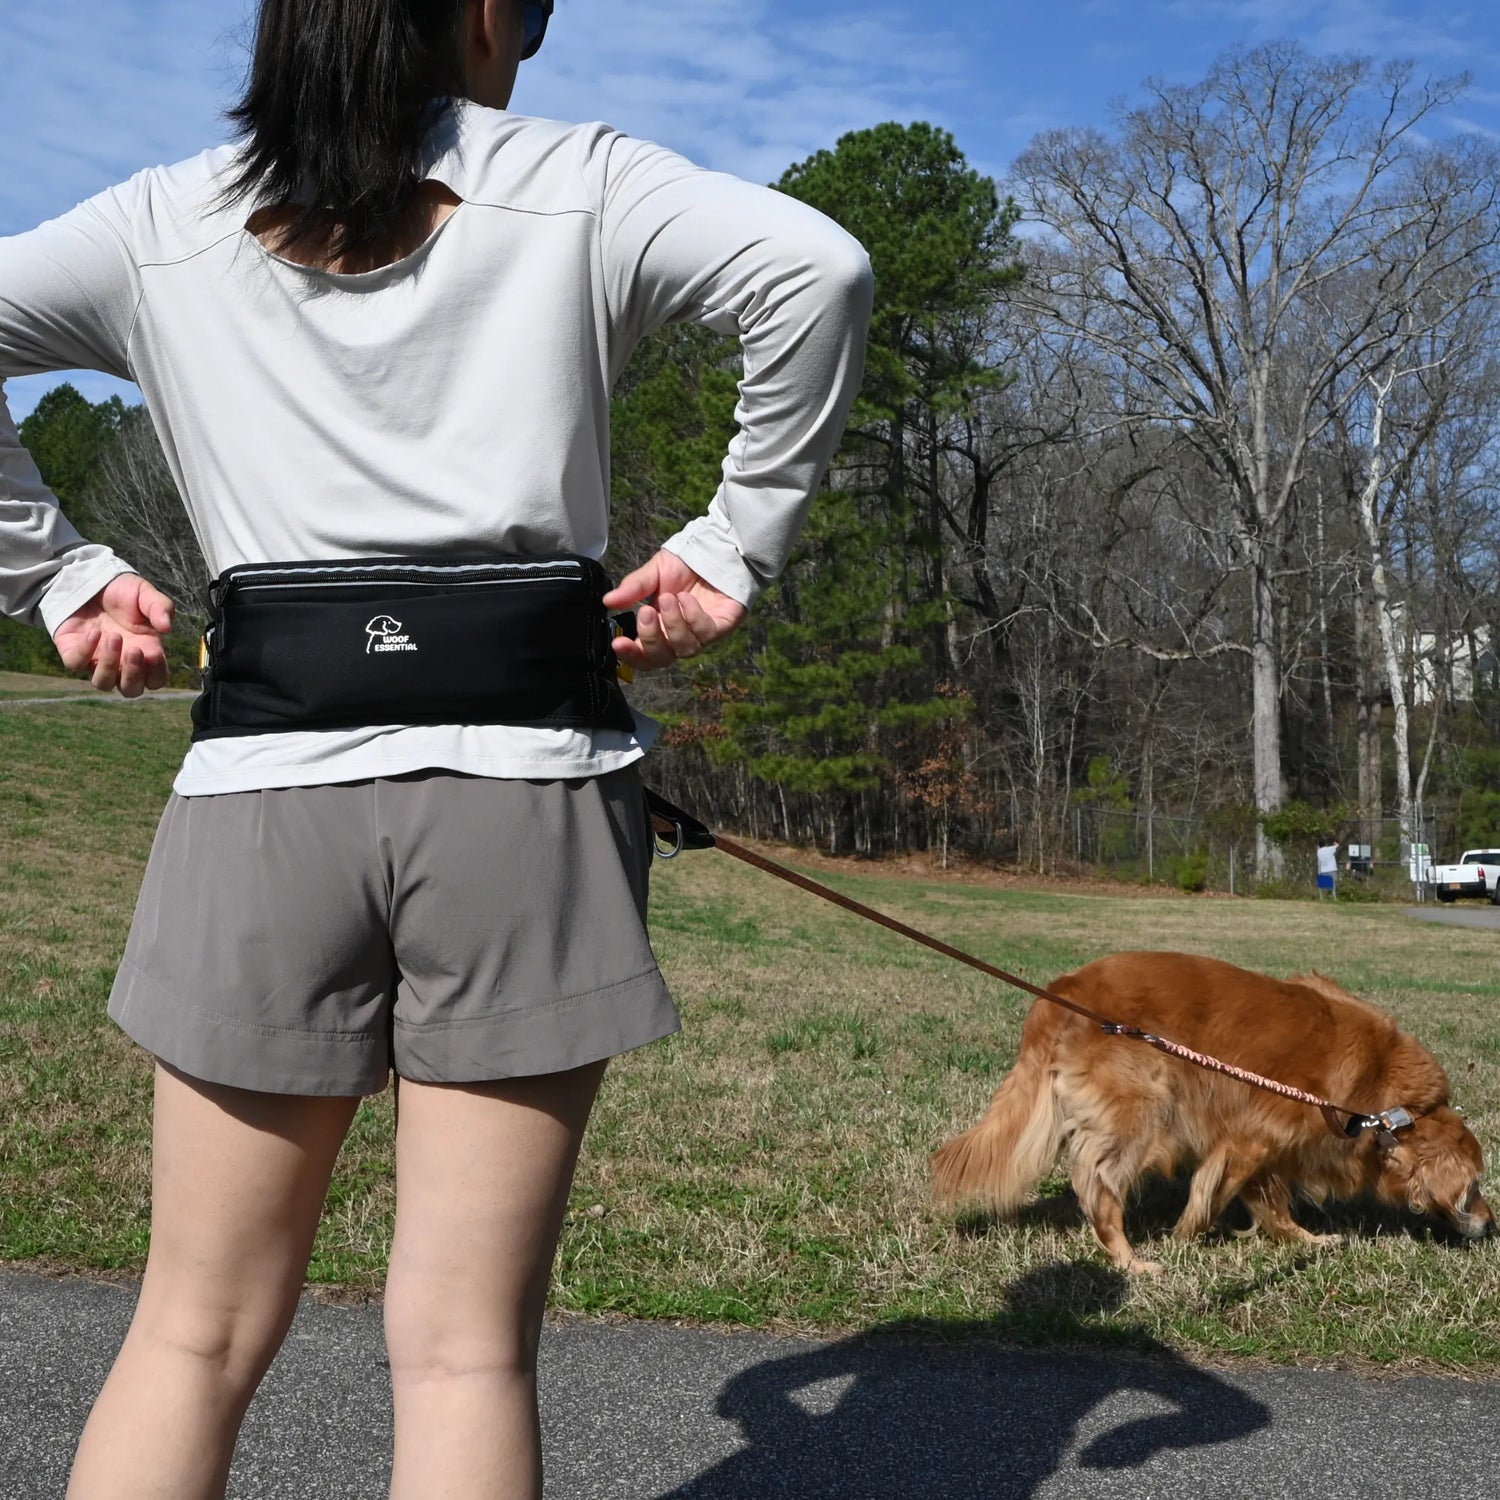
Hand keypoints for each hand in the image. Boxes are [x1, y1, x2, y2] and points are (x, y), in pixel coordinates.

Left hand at [53, 574, 175, 697]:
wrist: (90, 580)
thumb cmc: (122, 592)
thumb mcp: (145, 594)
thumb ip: (160, 607)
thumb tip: (167, 627)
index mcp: (146, 653)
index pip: (155, 680)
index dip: (156, 674)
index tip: (155, 654)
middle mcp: (122, 663)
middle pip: (130, 690)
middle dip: (133, 675)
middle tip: (134, 650)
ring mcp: (97, 661)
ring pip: (102, 683)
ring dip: (109, 665)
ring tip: (113, 637)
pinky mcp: (74, 653)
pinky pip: (76, 664)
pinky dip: (85, 651)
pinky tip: (94, 632)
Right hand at [603, 551, 745, 671]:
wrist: (713, 550)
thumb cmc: (683, 566)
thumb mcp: (653, 573)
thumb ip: (633, 589)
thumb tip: (608, 601)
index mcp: (658, 629)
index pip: (642, 655)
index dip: (630, 655)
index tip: (618, 643)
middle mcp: (678, 637)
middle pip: (662, 658)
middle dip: (651, 638)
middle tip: (646, 612)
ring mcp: (700, 635)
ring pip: (685, 649)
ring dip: (673, 625)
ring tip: (669, 598)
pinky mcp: (721, 627)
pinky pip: (706, 633)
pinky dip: (693, 617)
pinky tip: (687, 599)